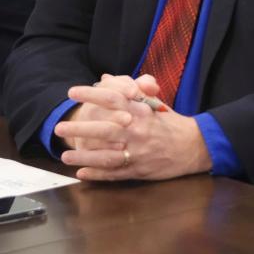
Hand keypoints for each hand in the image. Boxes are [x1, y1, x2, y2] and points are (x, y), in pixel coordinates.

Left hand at [55, 76, 210, 180]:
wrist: (195, 147)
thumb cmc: (172, 124)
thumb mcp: (154, 102)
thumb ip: (131, 90)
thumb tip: (107, 78)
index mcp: (142, 112)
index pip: (113, 99)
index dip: (91, 94)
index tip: (72, 92)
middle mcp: (138, 131)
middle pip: (105, 129)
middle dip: (80, 129)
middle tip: (59, 128)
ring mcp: (138, 153)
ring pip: (106, 156)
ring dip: (84, 157)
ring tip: (65, 156)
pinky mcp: (139, 170)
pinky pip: (115, 174)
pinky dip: (98, 175)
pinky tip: (81, 174)